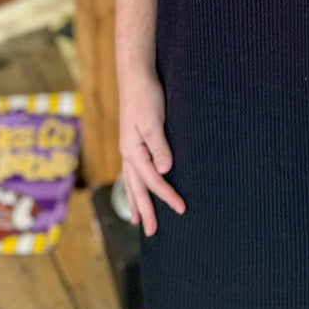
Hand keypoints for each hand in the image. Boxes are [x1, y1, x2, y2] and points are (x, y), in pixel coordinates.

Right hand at [118, 72, 185, 235]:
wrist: (135, 76)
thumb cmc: (145, 96)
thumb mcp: (153, 121)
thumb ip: (158, 147)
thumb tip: (164, 172)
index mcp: (132, 150)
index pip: (152, 180)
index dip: (166, 195)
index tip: (181, 209)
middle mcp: (128, 152)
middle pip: (136, 187)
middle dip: (144, 209)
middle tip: (151, 232)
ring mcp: (129, 147)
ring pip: (132, 181)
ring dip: (136, 201)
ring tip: (138, 219)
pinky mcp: (133, 141)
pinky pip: (134, 170)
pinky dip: (135, 184)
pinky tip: (137, 188)